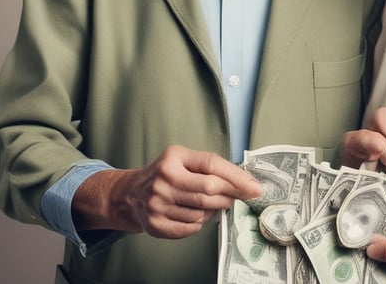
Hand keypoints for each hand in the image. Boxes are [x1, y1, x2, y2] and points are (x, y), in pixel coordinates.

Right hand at [73, 145, 261, 238]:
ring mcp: (158, 203)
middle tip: (239, 197)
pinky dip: (200, 223)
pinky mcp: (155, 224)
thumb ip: (211, 166)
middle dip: (230, 195)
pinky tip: (196, 214)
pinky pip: (191, 228)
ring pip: (202, 212)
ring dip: (214, 210)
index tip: (254, 187)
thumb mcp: (183, 158)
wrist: (131, 193)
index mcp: (173, 158)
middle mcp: (164, 179)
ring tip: (210, 204)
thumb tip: (243, 182)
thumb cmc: (166, 174)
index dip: (237, 177)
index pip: (212, 166)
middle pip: (209, 190)